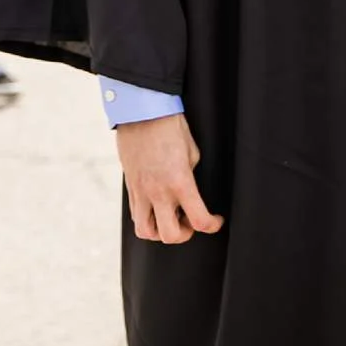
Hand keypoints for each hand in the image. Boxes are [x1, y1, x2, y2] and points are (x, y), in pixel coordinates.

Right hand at [114, 113, 222, 243]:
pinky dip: (147, 218)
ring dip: (160, 231)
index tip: (215, 220)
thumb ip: (190, 177)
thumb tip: (188, 189)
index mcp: (179, 182)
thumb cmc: (169, 126)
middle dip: (184, 234)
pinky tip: (156, 206)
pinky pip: (135, 214)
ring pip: (146, 231)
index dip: (212, 225)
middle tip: (189, 221)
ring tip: (169, 218)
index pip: (199, 220)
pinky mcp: (130, 186)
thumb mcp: (192, 153)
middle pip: (170, 235)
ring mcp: (141, 190)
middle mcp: (158, 191)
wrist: (141, 110)